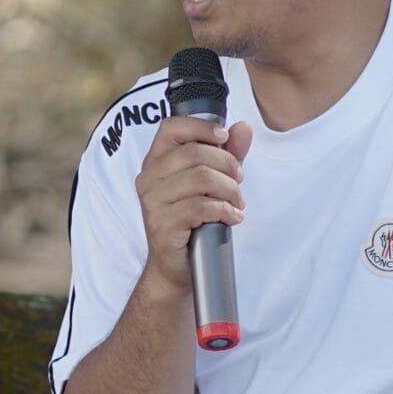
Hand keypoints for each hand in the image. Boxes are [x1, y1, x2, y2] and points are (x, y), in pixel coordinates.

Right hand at [133, 115, 253, 295]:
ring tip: (237, 202)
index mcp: (155, 162)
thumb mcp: (210, 182)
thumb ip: (227, 153)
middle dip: (227, 165)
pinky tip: (232, 217)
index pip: (171, 127)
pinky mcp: (163, 224)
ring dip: (229, 190)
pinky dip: (225, 210)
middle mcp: (149, 178)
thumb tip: (244, 128)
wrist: (176, 266)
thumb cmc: (191, 220)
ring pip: (202, 178)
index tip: (224, 137)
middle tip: (239, 181)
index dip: (201, 126)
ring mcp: (153, 202)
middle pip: (195, 153)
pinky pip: (201, 207)